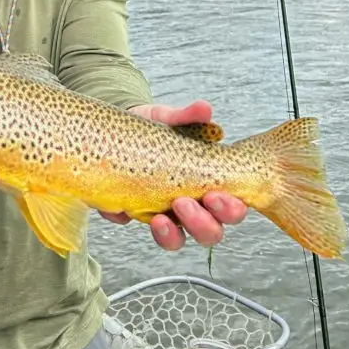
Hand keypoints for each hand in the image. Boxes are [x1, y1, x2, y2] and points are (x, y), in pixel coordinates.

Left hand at [99, 100, 247, 250]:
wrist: (118, 128)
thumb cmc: (156, 130)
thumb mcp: (170, 120)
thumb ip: (187, 117)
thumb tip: (204, 109)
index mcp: (208, 187)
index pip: (230, 209)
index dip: (228, 208)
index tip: (214, 194)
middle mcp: (189, 207)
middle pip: (209, 232)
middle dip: (200, 223)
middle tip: (182, 202)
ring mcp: (161, 214)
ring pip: (174, 240)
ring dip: (170, 234)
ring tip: (158, 219)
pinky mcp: (128, 211)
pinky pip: (127, 223)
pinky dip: (123, 217)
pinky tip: (118, 208)